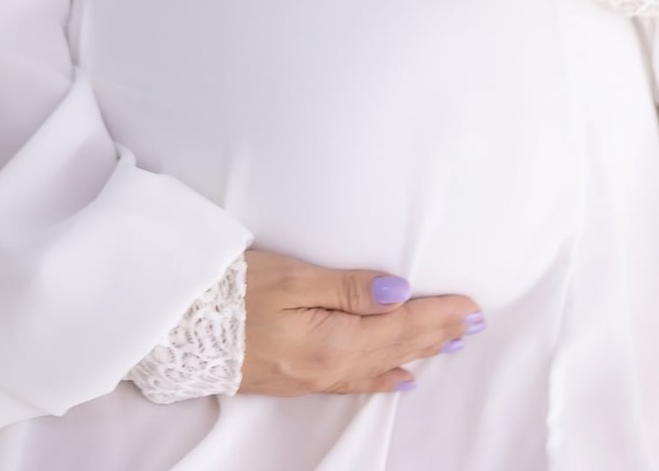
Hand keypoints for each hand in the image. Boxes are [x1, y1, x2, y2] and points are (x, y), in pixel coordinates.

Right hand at [238, 247, 483, 394]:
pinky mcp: (300, 380)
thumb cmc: (235, 292)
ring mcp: (315, 377)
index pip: (401, 326)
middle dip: (440, 334)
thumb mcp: (293, 277)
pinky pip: (356, 380)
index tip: (472, 306)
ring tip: (452, 342)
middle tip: (476, 322)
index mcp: (334, 341)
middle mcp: (331, 367)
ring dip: (420, 351)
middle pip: (398, 348)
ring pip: (383, 364)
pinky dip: (385, 377)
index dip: (439, 314)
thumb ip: (349, 287)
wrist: (182, 329)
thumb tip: (400, 292)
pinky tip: (402, 379)